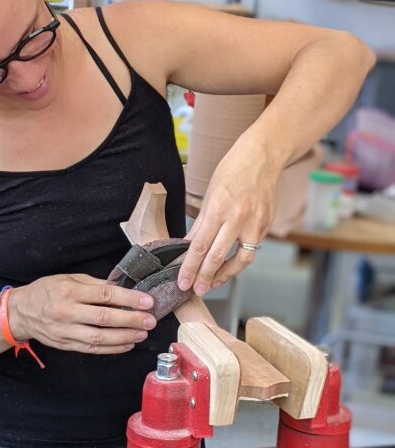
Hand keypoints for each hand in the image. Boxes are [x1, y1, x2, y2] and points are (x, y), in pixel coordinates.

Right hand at [8, 273, 156, 354]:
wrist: (21, 312)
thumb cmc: (47, 291)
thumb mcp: (68, 278)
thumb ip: (94, 284)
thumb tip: (121, 290)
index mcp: (69, 291)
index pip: (104, 295)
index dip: (128, 299)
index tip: (147, 301)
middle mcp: (67, 312)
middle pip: (104, 318)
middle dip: (131, 320)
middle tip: (150, 321)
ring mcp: (65, 331)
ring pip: (99, 337)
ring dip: (124, 337)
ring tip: (142, 334)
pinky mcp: (66, 345)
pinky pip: (92, 349)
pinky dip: (112, 348)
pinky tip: (127, 345)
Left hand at [178, 146, 278, 295]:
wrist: (262, 157)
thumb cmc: (232, 171)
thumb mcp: (210, 194)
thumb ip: (201, 223)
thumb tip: (189, 246)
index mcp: (218, 208)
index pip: (200, 245)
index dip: (189, 266)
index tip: (182, 280)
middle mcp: (237, 217)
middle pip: (217, 256)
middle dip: (203, 277)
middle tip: (194, 290)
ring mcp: (254, 223)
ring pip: (239, 260)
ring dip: (223, 276)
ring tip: (211, 285)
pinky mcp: (266, 225)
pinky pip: (251, 250)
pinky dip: (238, 262)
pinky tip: (228, 268)